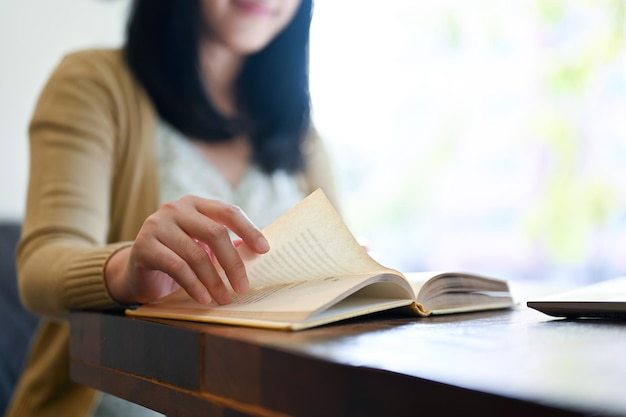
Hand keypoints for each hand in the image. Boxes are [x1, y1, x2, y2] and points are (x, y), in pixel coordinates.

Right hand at [105, 195, 269, 305]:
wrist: (137, 273)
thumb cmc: (177, 258)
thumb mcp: (203, 248)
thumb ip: (226, 246)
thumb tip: (257, 254)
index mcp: (195, 205)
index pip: (228, 211)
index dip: (248, 230)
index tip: (265, 250)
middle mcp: (175, 209)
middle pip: (214, 232)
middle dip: (233, 263)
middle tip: (243, 287)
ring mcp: (157, 225)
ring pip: (196, 254)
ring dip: (214, 280)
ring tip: (224, 298)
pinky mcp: (143, 245)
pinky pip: (176, 267)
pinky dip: (194, 285)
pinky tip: (203, 298)